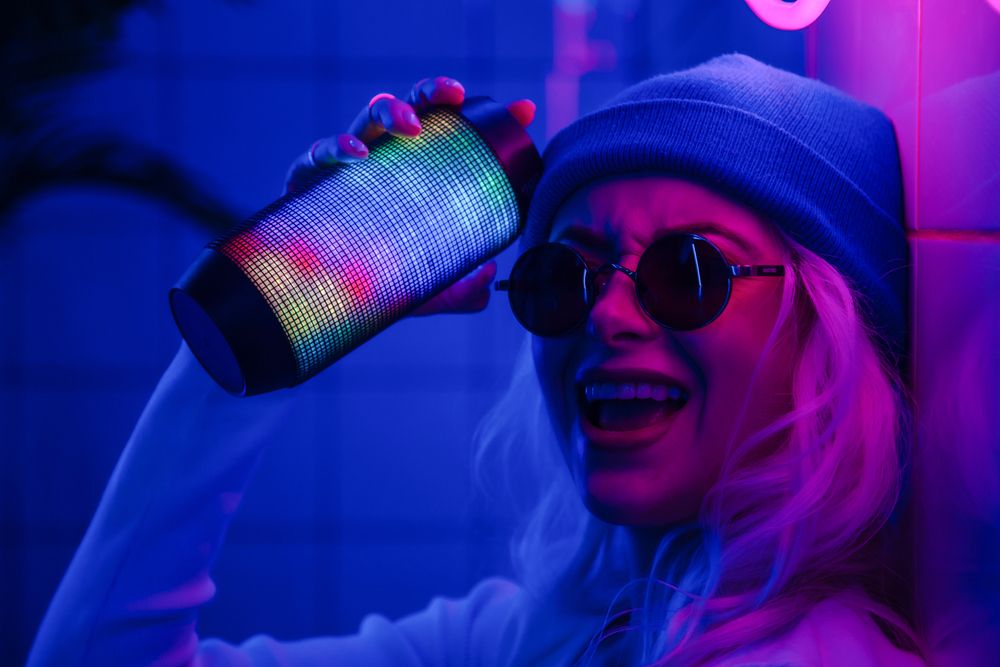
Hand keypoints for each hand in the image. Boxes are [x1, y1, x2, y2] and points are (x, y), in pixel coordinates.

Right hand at [284, 76, 535, 316]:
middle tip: (456, 97)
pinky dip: (337, 147)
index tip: (523, 110)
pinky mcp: (307, 181)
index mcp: (415, 173)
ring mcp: (346, 166)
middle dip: (434, 94)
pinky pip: (318, 154)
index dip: (492, 124)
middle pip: (411, 108)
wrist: (314, 298)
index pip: (451, 134)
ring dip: (392, 112)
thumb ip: (460, 290)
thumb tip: (489, 282)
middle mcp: (384, 160)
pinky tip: (357, 155)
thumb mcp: (424, 285)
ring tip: (411, 128)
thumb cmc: (372, 278)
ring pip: (369, 117)